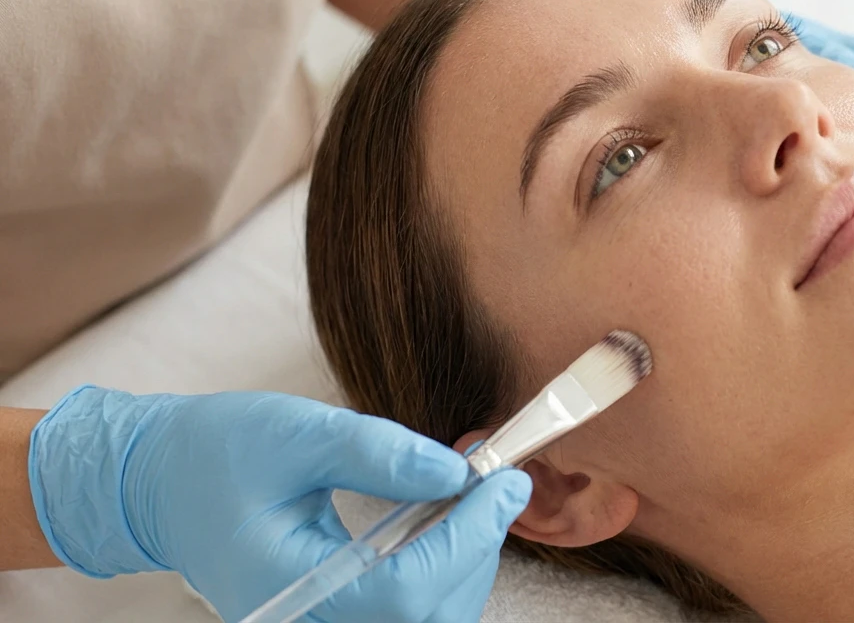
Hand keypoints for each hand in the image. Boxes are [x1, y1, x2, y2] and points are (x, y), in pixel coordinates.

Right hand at [28, 385, 530, 621]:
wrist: (162, 482)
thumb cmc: (215, 453)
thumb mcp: (297, 434)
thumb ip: (377, 454)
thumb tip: (455, 472)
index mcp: (291, 590)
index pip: (406, 590)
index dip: (470, 538)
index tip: (506, 483)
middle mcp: (308, 621)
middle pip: (426, 615)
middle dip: (476, 549)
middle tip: (499, 483)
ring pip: (425, 618)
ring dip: (464, 560)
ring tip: (476, 494)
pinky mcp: (334, 614)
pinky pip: (405, 609)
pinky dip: (440, 567)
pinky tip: (449, 519)